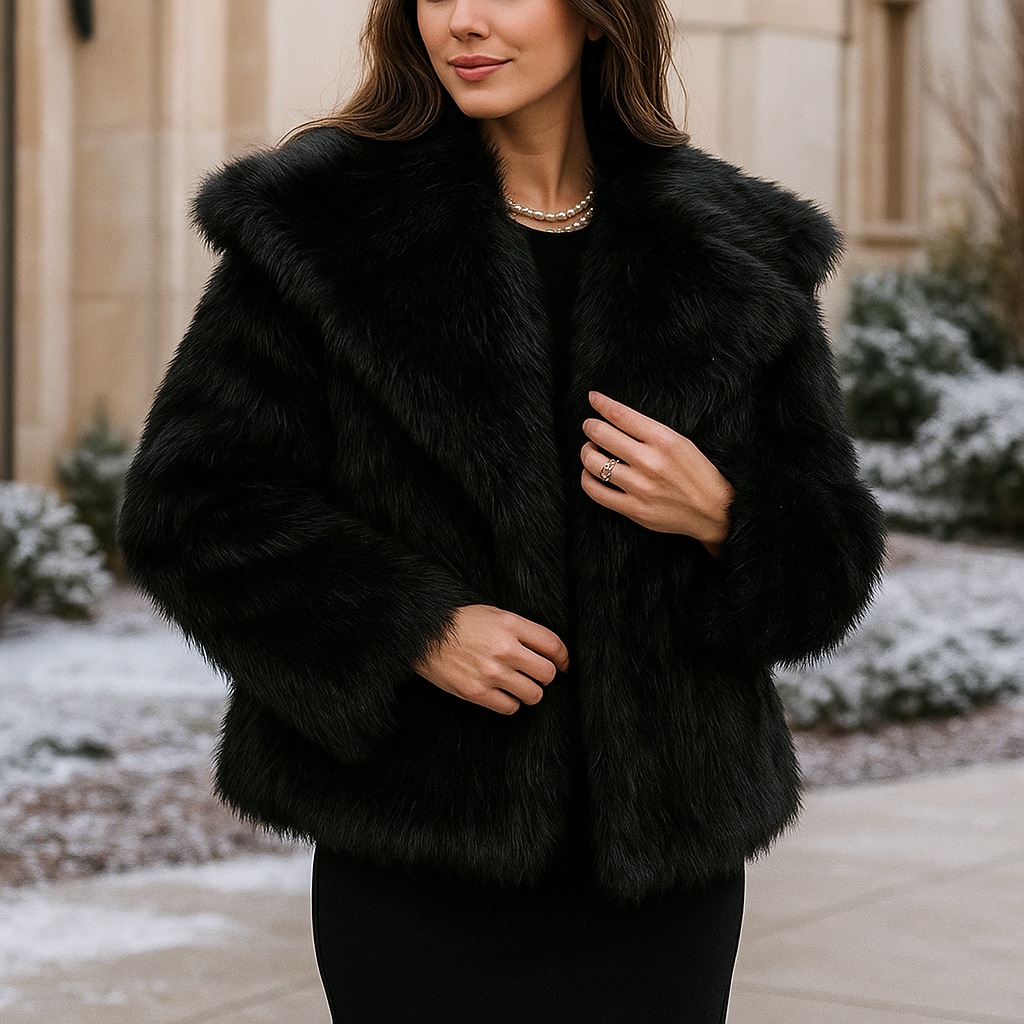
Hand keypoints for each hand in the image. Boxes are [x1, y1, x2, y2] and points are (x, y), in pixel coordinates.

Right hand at [412, 604, 569, 714]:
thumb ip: (521, 630)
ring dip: (530, 691)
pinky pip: (511, 707)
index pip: (553, 645)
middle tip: (535, 674)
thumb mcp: (493, 614)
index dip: (564, 658)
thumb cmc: (460, 623)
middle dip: (546, 675)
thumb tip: (549, 651)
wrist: (423, 636)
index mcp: (510, 625)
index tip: (563, 664)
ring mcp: (491, 673)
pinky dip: (511, 703)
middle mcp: (504, 649)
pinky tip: (503, 693)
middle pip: (547, 673)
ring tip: (519, 684)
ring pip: (533, 694)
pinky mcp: (477, 693)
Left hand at [580, 391, 734, 554]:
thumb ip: (650, 431)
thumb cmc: (698, 472)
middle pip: (601, 435)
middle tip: (590, 426)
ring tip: (591, 449)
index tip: (593, 398)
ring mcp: (640, 487)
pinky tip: (590, 473)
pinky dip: (586, 478)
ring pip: (593, 462)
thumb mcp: (681, 442)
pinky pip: (595, 491)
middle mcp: (650, 462)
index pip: (620, 414)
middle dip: (590, 426)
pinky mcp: (634, 509)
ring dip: (587, 451)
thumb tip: (615, 416)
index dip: (601, 403)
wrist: (715, 510)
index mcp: (664, 440)